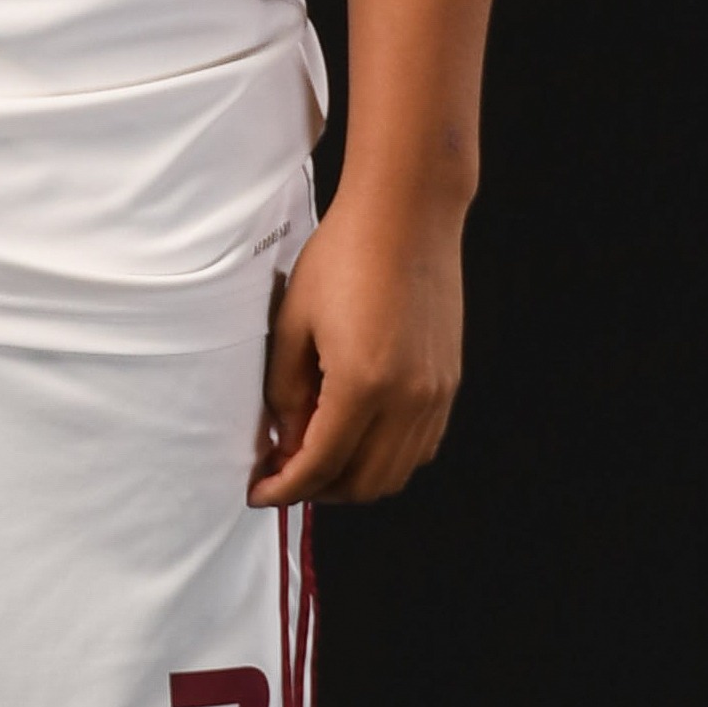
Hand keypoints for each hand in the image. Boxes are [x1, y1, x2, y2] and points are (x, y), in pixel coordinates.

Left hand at [249, 190, 464, 506]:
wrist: (406, 214)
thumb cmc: (343, 254)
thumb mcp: (294, 320)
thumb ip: (285, 389)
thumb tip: (285, 439)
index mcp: (362, 384)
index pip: (319, 465)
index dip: (284, 488)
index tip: (259, 492)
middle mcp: (407, 400)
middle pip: (361, 483)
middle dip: (317, 491)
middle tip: (283, 475)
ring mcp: (435, 394)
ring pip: (395, 474)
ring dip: (353, 479)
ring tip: (316, 456)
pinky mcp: (448, 383)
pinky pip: (419, 447)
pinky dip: (386, 458)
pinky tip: (357, 435)